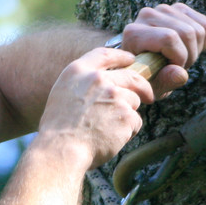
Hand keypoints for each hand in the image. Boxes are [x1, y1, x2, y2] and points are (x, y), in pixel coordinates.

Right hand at [37, 47, 152, 168]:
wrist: (61, 150)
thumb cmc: (58, 129)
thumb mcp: (62, 94)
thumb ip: (82, 83)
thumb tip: (103, 83)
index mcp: (78, 71)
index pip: (105, 54)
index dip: (121, 56)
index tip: (131, 60)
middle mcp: (98, 79)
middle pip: (131, 76)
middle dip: (142, 86)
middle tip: (147, 95)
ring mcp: (114, 96)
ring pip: (133, 101)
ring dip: (127, 114)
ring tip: (108, 129)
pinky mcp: (126, 115)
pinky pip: (135, 121)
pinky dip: (128, 131)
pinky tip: (112, 138)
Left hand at [114, 3, 205, 97]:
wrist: (146, 65)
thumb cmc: (147, 77)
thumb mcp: (153, 87)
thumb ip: (165, 82)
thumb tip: (180, 73)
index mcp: (134, 33)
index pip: (169, 38)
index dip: (179, 58)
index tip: (172, 69)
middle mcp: (147, 15)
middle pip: (187, 32)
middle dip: (189, 56)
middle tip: (178, 66)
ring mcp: (164, 9)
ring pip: (198, 29)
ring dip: (197, 50)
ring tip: (180, 58)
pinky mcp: (179, 9)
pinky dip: (204, 41)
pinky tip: (189, 48)